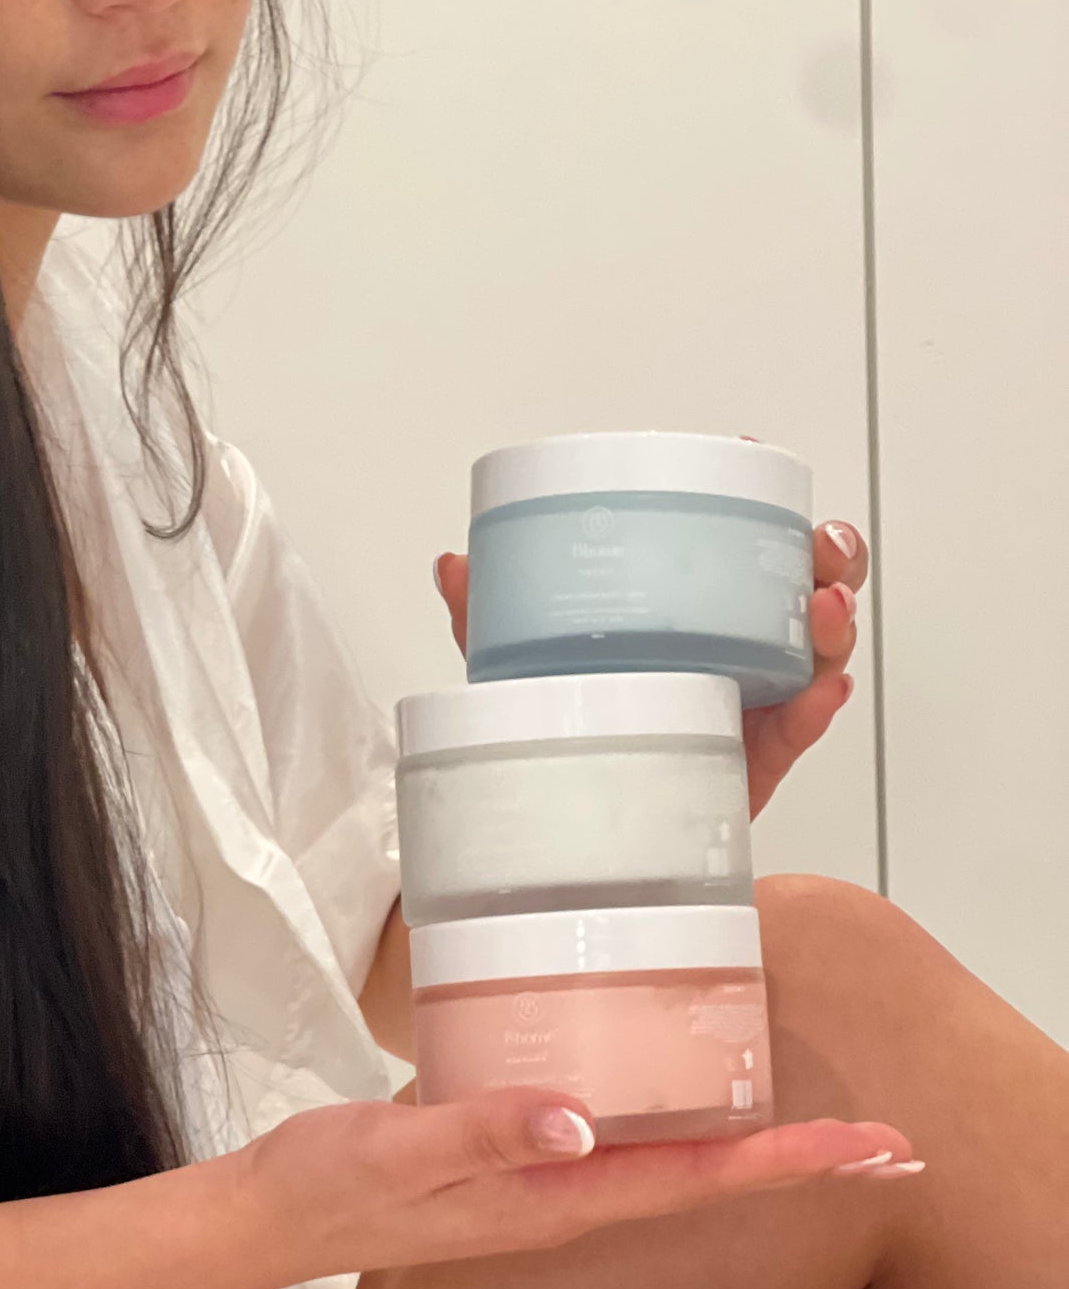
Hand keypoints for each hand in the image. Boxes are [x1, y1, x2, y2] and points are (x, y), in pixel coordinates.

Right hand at [246, 1090, 916, 1281]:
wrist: (271, 1217)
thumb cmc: (331, 1179)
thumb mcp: (401, 1149)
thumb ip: (485, 1131)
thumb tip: (578, 1123)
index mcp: (555, 1199)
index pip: (698, 1180)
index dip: (789, 1161)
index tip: (872, 1150)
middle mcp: (567, 1202)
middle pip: (709, 1180)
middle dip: (802, 1162)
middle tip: (891, 1142)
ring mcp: (544, 1191)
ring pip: (675, 1169)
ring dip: (753, 1151)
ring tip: (822, 1129)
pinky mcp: (518, 1168)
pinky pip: (625, 1152)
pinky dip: (681, 1132)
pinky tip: (688, 1106)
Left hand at [433, 516, 868, 819]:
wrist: (576, 835)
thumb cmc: (565, 734)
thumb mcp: (519, 669)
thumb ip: (483, 621)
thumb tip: (453, 565)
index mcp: (687, 611)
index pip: (738, 541)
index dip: (758, 496)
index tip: (755, 453)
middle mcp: (730, 645)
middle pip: (802, 583)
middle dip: (828, 552)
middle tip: (819, 545)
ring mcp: (752, 699)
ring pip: (819, 648)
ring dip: (835, 621)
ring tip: (826, 609)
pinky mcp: (758, 760)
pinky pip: (801, 729)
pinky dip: (819, 705)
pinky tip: (822, 687)